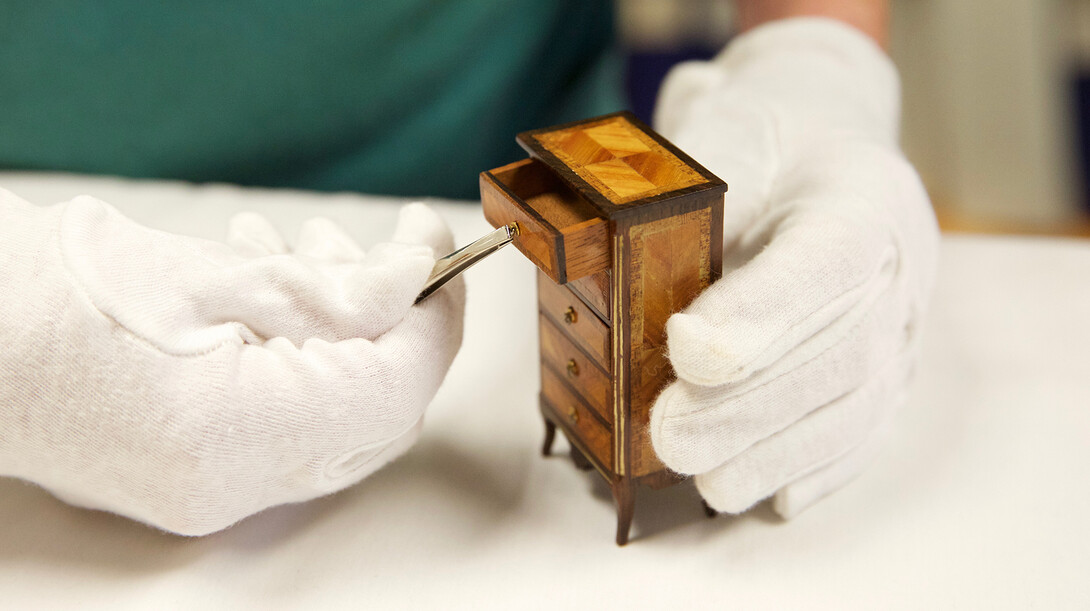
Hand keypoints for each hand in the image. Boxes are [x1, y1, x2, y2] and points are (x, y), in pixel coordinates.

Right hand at [0, 191, 462, 534]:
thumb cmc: (51, 294)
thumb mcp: (213, 271)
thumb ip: (331, 287)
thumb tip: (415, 280)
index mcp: (237, 434)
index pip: (395, 386)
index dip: (433, 313)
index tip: (435, 248)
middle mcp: (231, 486)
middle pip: (373, 411)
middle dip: (390, 321)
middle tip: (379, 251)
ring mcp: (212, 493)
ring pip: (331, 414)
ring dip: (341, 330)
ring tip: (304, 249)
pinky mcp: (195, 479)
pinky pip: (285, 423)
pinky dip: (298, 357)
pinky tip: (270, 288)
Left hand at [650, 18, 938, 516]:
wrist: (820, 142)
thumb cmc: (765, 139)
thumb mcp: (725, 135)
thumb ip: (689, 202)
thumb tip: (618, 266)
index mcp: (861, 197)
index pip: (821, 264)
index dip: (758, 315)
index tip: (687, 350)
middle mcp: (899, 267)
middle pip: (841, 351)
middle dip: (751, 405)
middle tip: (673, 435)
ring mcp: (902, 325)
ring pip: (856, 405)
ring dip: (779, 452)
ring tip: (710, 481)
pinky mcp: (889, 369)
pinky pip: (866, 429)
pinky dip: (820, 468)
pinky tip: (775, 496)